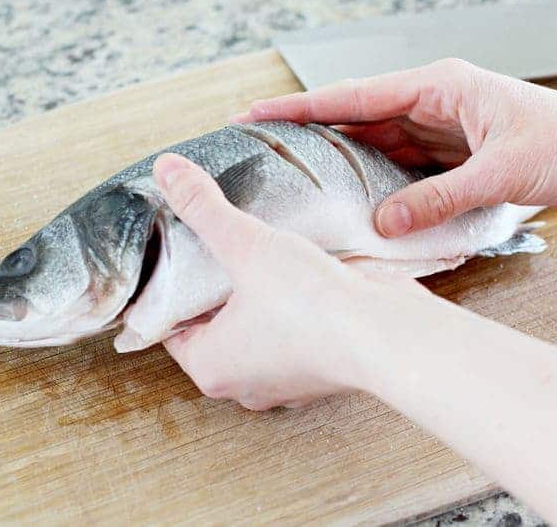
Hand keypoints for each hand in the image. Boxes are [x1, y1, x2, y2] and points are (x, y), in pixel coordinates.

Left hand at [151, 153, 422, 409]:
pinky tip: (296, 272)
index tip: (176, 253)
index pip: (170, 324)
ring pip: (255, 328)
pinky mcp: (321, 368)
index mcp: (211, 367)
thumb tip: (168, 171)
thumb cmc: (312, 307)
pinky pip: (293, 332)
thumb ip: (205, 209)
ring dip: (256, 296)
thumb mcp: (248, 246)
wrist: (389, 336)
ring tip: (256, 254)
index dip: (171, 285)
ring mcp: (286, 380)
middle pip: (213, 325)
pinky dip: (291, 306)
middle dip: (215, 288)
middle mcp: (244, 384)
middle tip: (214, 247)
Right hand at [234, 59, 556, 235]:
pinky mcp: (452, 156)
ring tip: (302, 181)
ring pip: (376, 146)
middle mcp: (434, 103)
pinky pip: (402, 169)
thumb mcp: (499, 172)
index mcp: (439, 87)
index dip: (301, 107)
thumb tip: (386, 221)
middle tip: (266, 151)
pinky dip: (378, 184)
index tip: (258, 114)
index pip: (354, 97)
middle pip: (357, 119)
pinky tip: (358, 201)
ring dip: (343, 163)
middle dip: (311, 133)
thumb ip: (438, 198)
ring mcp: (441, 130)